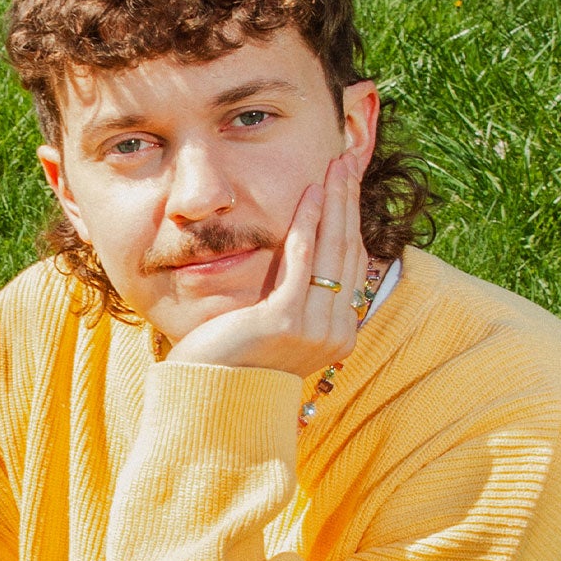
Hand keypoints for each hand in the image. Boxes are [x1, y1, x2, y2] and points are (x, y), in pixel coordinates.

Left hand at [165, 150, 367, 376]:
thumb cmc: (234, 360)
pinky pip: (301, 261)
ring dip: (333, 203)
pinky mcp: (286, 321)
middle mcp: (336, 333)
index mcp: (339, 334)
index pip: (352, 265)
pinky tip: (309, 194)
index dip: (350, 220)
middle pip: (348, 252)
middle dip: (347, 202)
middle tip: (345, 163)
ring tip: (334, 167)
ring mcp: (314, 329)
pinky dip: (306, 224)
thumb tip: (306, 254)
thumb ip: (296, 294)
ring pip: (331, 251)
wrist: (208, 398)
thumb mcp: (275, 322)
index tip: (345, 186)